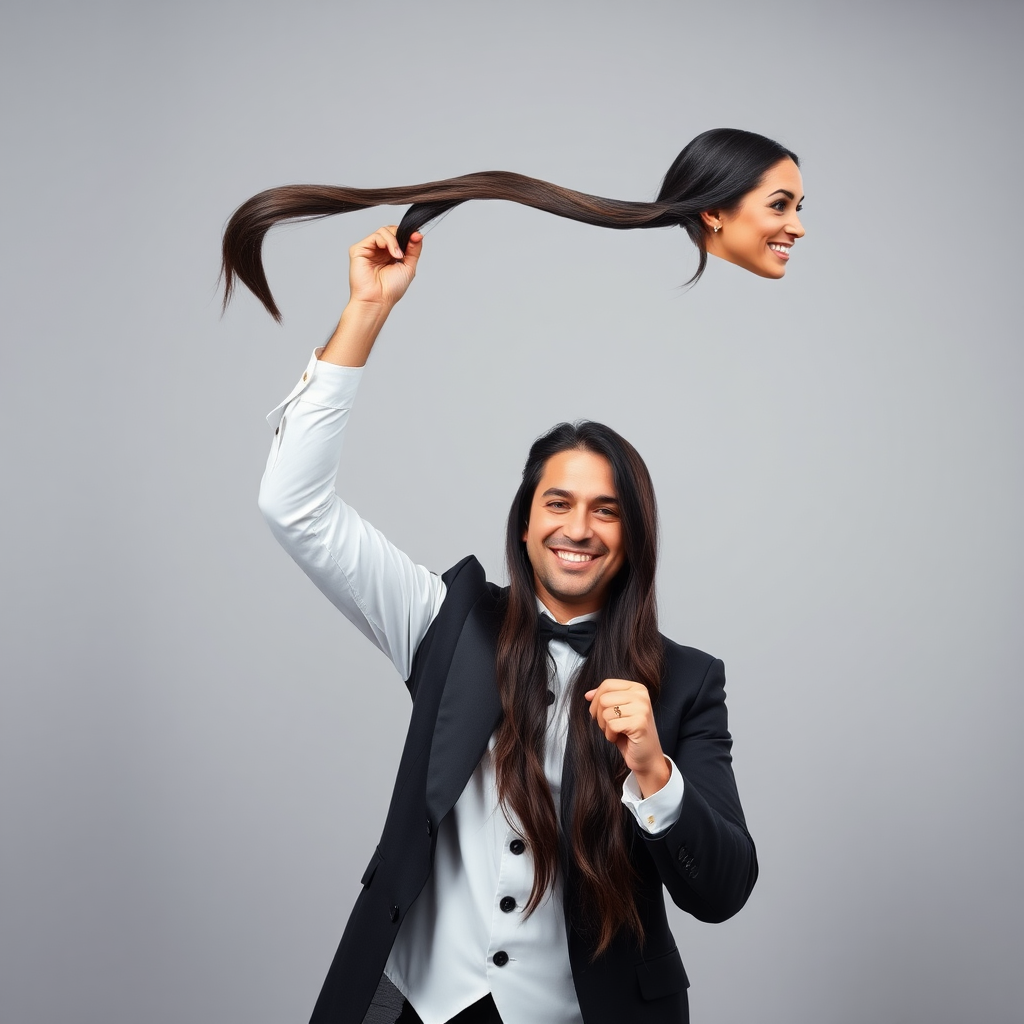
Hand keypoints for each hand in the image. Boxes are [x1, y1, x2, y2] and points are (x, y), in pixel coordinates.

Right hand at [320, 226, 422, 366]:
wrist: (378, 300)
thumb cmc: (390, 290)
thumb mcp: (408, 267)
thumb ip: (413, 249)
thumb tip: (417, 234)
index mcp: (389, 254)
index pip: (397, 235)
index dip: (407, 235)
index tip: (416, 237)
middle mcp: (378, 250)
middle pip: (390, 230)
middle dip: (401, 236)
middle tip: (405, 250)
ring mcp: (368, 249)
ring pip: (383, 231)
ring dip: (395, 241)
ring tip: (398, 256)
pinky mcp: (359, 250)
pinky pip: (375, 236)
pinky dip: (387, 241)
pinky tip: (392, 254)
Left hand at [585, 679, 669, 796]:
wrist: (646, 757)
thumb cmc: (630, 734)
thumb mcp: (617, 712)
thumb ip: (605, 699)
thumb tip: (587, 695)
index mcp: (637, 688)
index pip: (607, 684)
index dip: (596, 699)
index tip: (597, 712)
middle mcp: (641, 695)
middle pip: (604, 698)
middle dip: (599, 716)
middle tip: (609, 726)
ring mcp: (642, 709)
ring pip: (606, 712)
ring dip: (605, 727)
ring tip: (616, 732)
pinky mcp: (640, 723)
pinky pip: (612, 725)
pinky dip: (610, 735)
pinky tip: (620, 738)